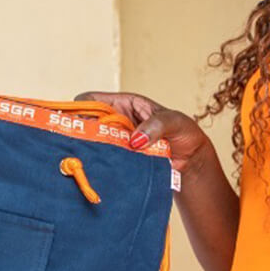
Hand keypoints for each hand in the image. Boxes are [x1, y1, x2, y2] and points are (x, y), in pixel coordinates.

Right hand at [76, 90, 212, 170]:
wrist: (191, 158)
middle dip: (79, 132)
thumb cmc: (183, 131)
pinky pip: (104, 160)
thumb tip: (136, 139)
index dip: (80, 108)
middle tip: (78, 144)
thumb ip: (156, 125)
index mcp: (124, 103)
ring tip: (86, 159)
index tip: (78, 122)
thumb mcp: (174, 121)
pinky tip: (97, 170)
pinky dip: (99, 165)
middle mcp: (115, 121)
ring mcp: (116, 141)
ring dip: (88, 150)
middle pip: (85, 123)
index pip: (92, 100)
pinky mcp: (120, 159)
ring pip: (92, 143)